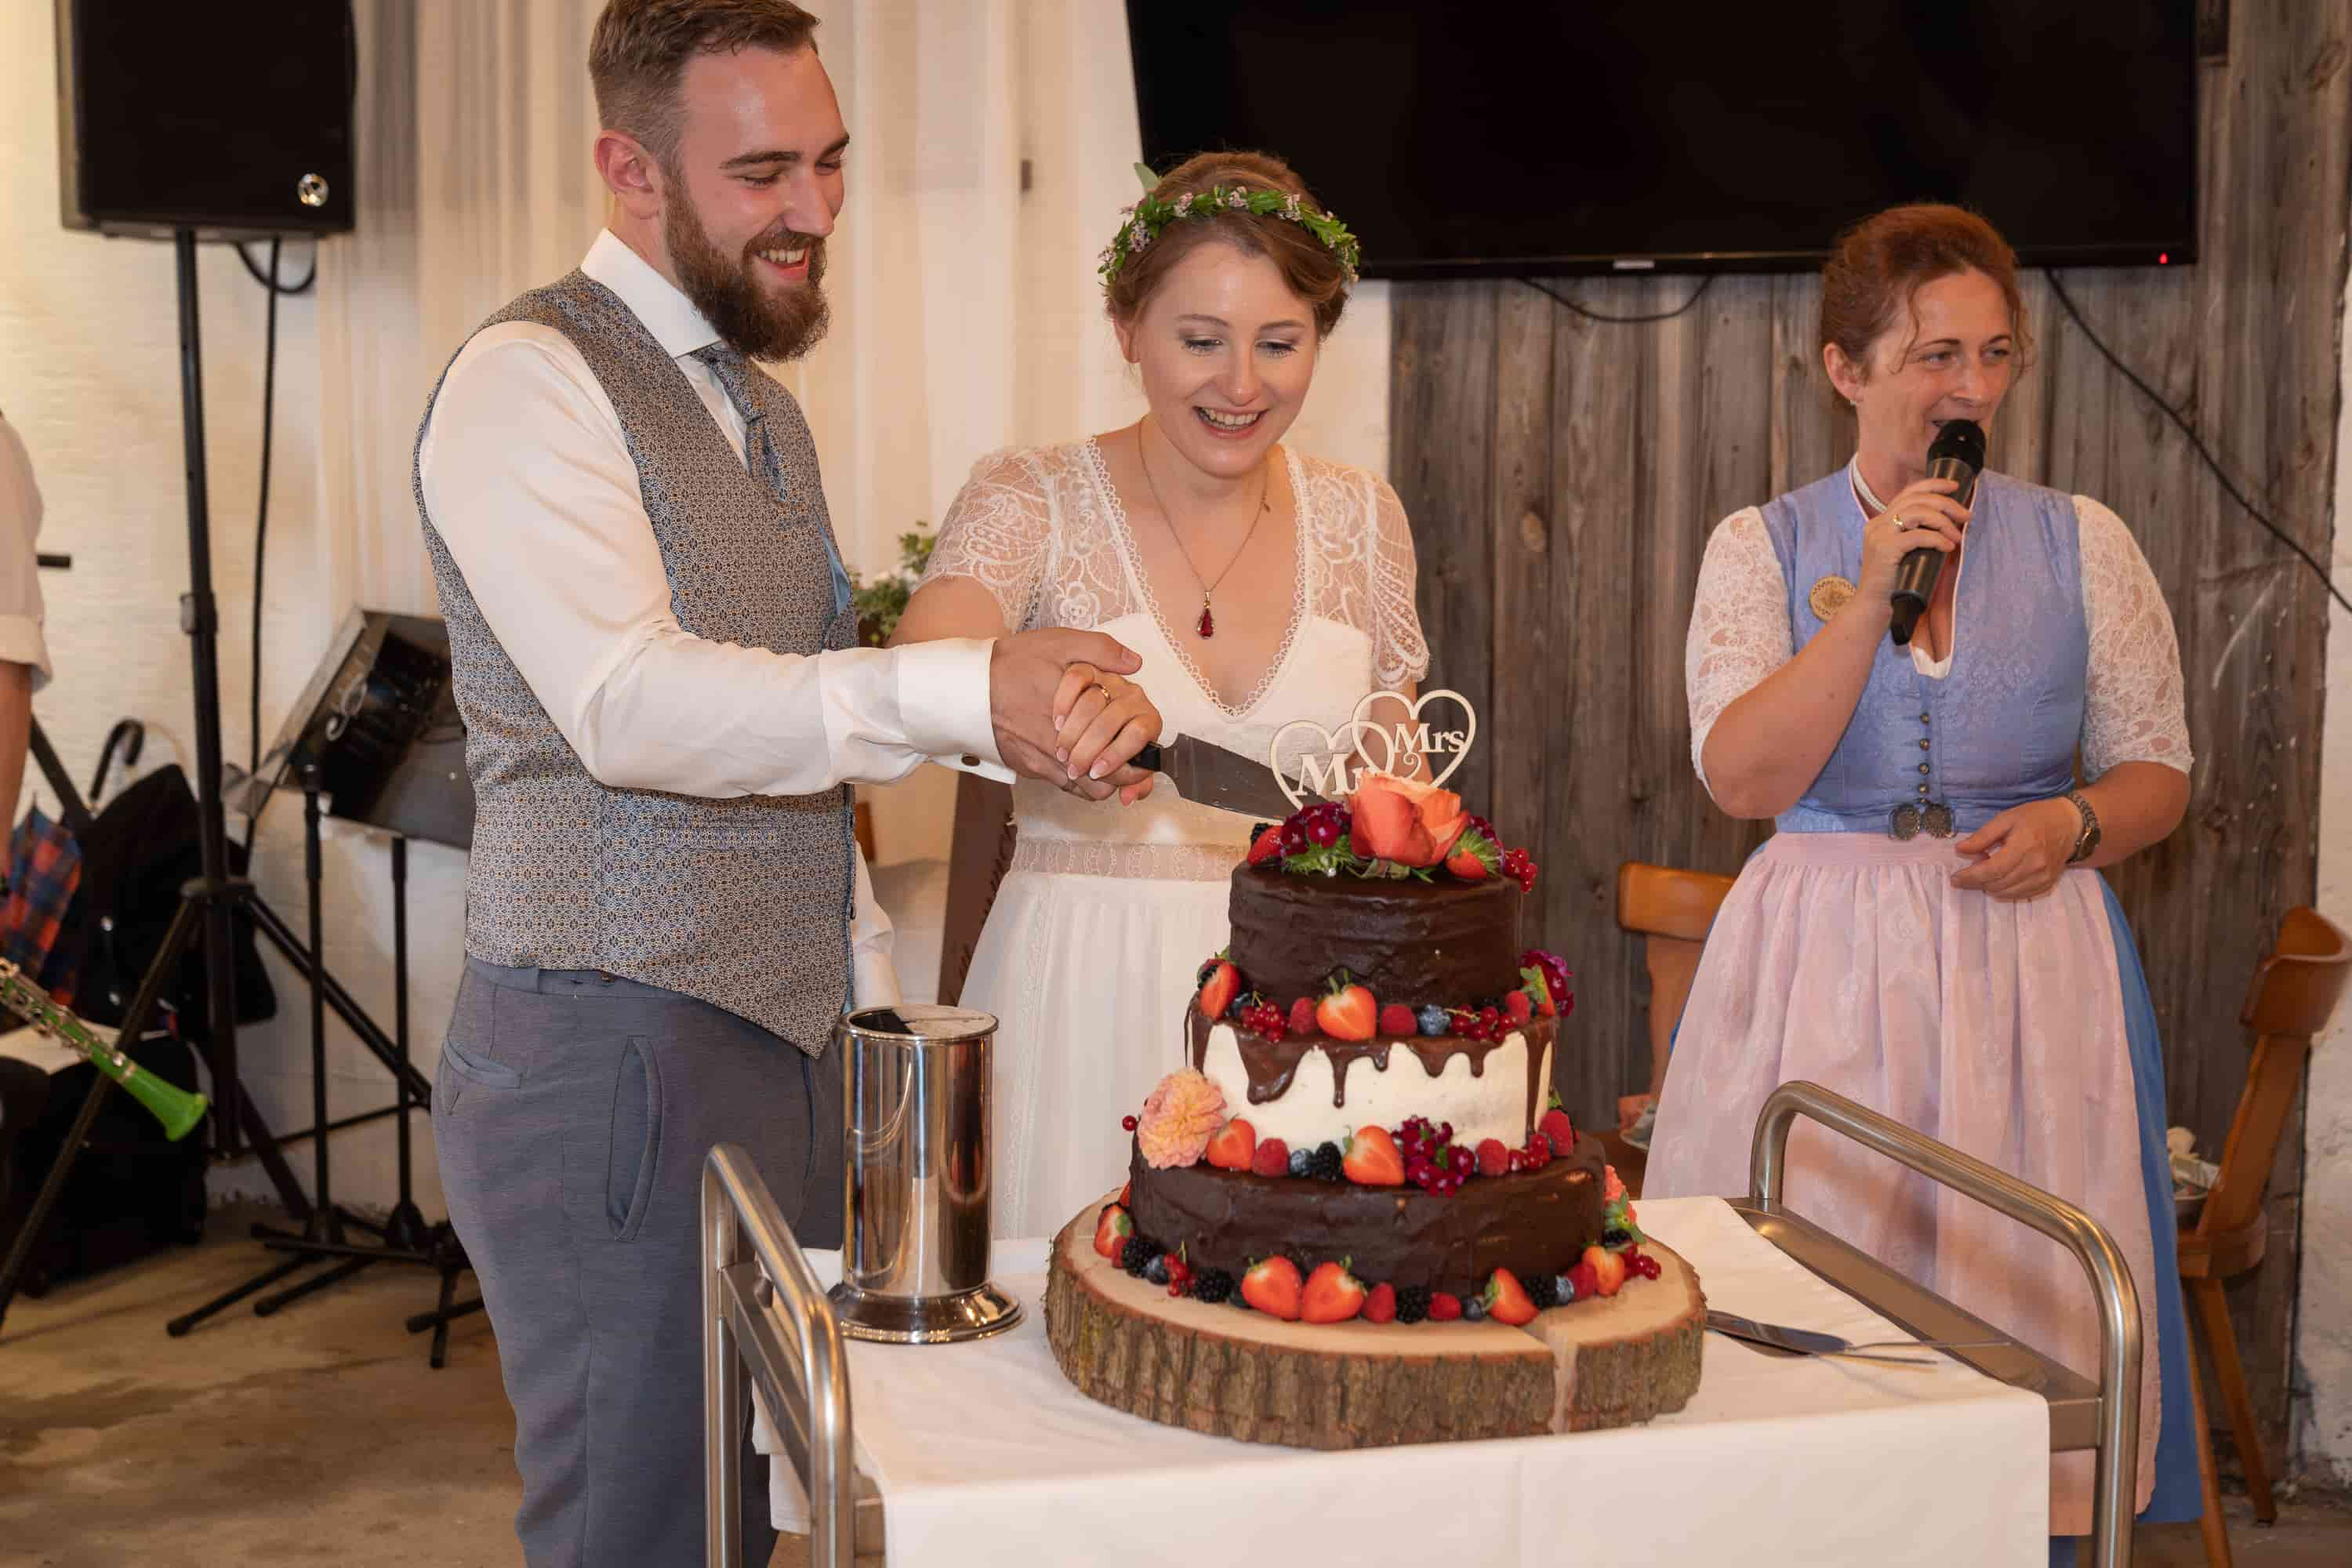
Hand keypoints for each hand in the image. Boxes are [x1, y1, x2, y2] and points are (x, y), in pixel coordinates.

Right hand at [989, 629, 1154, 800]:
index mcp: (1075, 717)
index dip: (1139, 757)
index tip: (1146, 749)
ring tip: (1111, 760)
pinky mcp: (1030, 769)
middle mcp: (1059, 748)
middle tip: (1135, 759)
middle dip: (1126, 774)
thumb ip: (1100, 650)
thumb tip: (1134, 663)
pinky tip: (1084, 761)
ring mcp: (1043, 762)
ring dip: (1103, 779)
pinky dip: (1080, 780)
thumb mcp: (1058, 643)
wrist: (966, 688)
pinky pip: (1065, 787)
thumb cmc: (1013, 664)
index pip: (1119, 753)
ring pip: (1087, 789)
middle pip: (1107, 780)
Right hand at [1853, 476, 1968, 606]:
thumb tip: (1949, 523)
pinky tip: (1948, 547)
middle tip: (1966, 516)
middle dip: (1946, 504)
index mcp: (1881, 521)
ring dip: (1943, 521)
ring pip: (1917, 512)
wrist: (1873, 607)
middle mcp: (1877, 524)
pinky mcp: (1885, 549)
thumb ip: (1917, 534)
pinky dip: (1937, 538)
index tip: (1955, 487)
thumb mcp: (1905, 552)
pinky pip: (1917, 535)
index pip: (1908, 493)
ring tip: (1957, 536)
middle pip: (1916, 499)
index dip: (1933, 485)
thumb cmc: (1894, 582)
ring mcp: (1879, 535)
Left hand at [1951, 798, 2079, 900]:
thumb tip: (1960, 850)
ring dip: (1990, 886)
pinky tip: (2001, 877)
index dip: (1971, 876)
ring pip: (2007, 893)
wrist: (2070, 825)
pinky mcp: (2048, 884)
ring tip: (1987, 869)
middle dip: (1977, 881)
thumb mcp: (2006, 818)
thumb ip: (1983, 836)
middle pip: (1998, 884)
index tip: (1955, 878)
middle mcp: (2036, 865)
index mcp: (2024, 845)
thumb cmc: (2036, 817)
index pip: (1992, 869)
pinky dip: (2005, 890)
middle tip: (1972, 867)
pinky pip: (2020, 895)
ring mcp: (2044, 877)